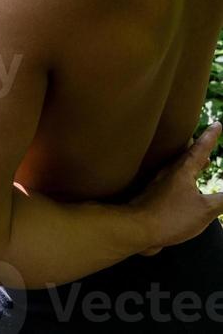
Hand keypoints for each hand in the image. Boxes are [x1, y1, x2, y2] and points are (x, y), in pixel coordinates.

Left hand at [131, 121, 222, 255]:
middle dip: (200, 147)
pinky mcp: (154, 196)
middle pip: (187, 154)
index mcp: (183, 170)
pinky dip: (183, 178)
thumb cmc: (172, 216)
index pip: (200, 149)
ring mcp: (160, 183)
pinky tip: (185, 189)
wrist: (138, 228)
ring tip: (204, 163)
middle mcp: (170, 172)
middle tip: (208, 139)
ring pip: (179, 167)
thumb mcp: (205, 210)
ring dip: (192, 163)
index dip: (210, 136)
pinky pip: (172, 181)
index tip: (218, 124)